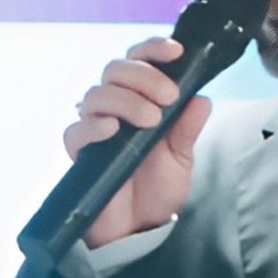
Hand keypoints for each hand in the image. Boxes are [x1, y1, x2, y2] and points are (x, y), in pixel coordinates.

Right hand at [66, 36, 216, 249]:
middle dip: (144, 76)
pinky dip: (94, 124)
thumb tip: (201, 98)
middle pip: (115, 70)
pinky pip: (76, 130)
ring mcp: (94, 127)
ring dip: (126, 100)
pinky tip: (113, 130)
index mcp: (140, 98)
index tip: (175, 52)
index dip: (152, 49)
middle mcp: (114, 106)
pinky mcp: (79, 152)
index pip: (138, 59)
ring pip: (97, 93)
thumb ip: (188, 127)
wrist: (139, 228)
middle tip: (168, 98)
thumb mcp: (182, 157)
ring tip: (150, 121)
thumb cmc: (157, 188)